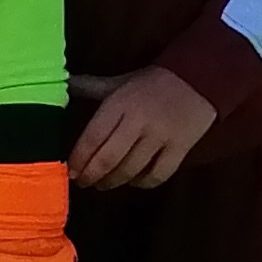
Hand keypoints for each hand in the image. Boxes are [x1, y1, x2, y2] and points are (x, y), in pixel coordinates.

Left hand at [71, 65, 217, 188]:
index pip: (93, 136)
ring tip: (103, 183)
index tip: (70, 171)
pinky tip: (133, 180)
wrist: (199, 78)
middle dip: (92, 175)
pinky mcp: (181, 148)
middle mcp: (139, 121)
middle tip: (83, 183)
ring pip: (131, 169)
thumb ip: (90, 86)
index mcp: (120, 103)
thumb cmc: (151, 83)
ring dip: (113, 181)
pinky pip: (158, 175)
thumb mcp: (118, 82)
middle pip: (109, 158)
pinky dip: (142, 183)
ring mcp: (161, 137)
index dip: (79, 158)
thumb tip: (62, 82)